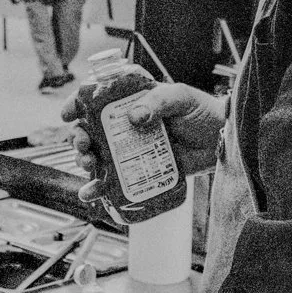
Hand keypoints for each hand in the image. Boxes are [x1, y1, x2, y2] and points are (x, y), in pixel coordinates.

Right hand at [62, 83, 223, 205]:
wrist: (223, 140)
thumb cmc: (203, 112)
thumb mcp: (180, 98)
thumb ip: (158, 102)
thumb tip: (134, 117)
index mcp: (132, 101)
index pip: (96, 99)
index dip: (77, 104)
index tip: (68, 113)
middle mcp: (126, 126)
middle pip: (90, 132)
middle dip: (78, 139)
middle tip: (83, 146)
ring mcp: (132, 150)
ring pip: (98, 157)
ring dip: (85, 163)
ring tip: (89, 167)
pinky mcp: (141, 171)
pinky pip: (115, 181)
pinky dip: (101, 189)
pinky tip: (93, 195)